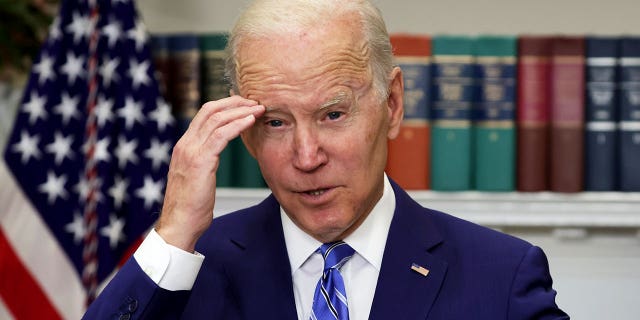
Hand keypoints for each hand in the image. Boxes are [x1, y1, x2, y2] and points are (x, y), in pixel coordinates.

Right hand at [156, 96, 264, 251]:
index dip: (225, 105)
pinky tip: (251, 120)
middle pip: (209, 110)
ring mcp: (190, 151)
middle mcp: (185, 144)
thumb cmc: (191, 206)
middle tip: (254, 101)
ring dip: (240, 111)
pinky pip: (221, 135)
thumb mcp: (196, 177)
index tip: (244, 104)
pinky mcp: (200, 161)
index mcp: (184, 146)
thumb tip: (214, 155)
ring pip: (217, 119)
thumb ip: (203, 161)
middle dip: (234, 102)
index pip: (204, 114)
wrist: (180, 224)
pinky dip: (238, 124)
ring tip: (258, 108)